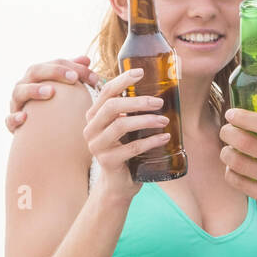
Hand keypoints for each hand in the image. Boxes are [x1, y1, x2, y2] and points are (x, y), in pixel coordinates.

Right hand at [7, 55, 101, 132]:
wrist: (38, 131)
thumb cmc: (55, 105)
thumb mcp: (65, 89)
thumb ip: (75, 73)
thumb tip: (86, 59)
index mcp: (39, 75)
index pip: (55, 63)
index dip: (74, 67)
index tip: (93, 77)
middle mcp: (25, 85)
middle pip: (35, 71)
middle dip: (55, 72)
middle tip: (74, 78)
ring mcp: (17, 102)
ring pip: (19, 92)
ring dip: (34, 90)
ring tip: (50, 92)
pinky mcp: (12, 122)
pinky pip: (9, 119)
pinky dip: (15, 117)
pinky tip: (25, 117)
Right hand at [82, 67, 167, 201]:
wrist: (118, 184)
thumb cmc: (126, 151)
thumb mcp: (126, 128)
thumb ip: (132, 112)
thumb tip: (161, 90)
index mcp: (94, 116)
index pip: (106, 92)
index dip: (122, 80)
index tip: (141, 72)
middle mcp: (91, 128)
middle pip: (112, 106)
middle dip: (138, 101)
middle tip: (160, 102)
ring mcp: (97, 146)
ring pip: (120, 125)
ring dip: (146, 120)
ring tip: (165, 120)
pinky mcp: (107, 162)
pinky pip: (131, 148)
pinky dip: (150, 141)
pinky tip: (165, 137)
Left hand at [219, 109, 256, 222]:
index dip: (245, 117)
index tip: (231, 114)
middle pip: (245, 141)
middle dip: (228, 132)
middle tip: (226, 130)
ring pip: (236, 161)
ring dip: (226, 152)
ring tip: (228, 149)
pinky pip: (237, 180)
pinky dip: (230, 171)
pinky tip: (235, 168)